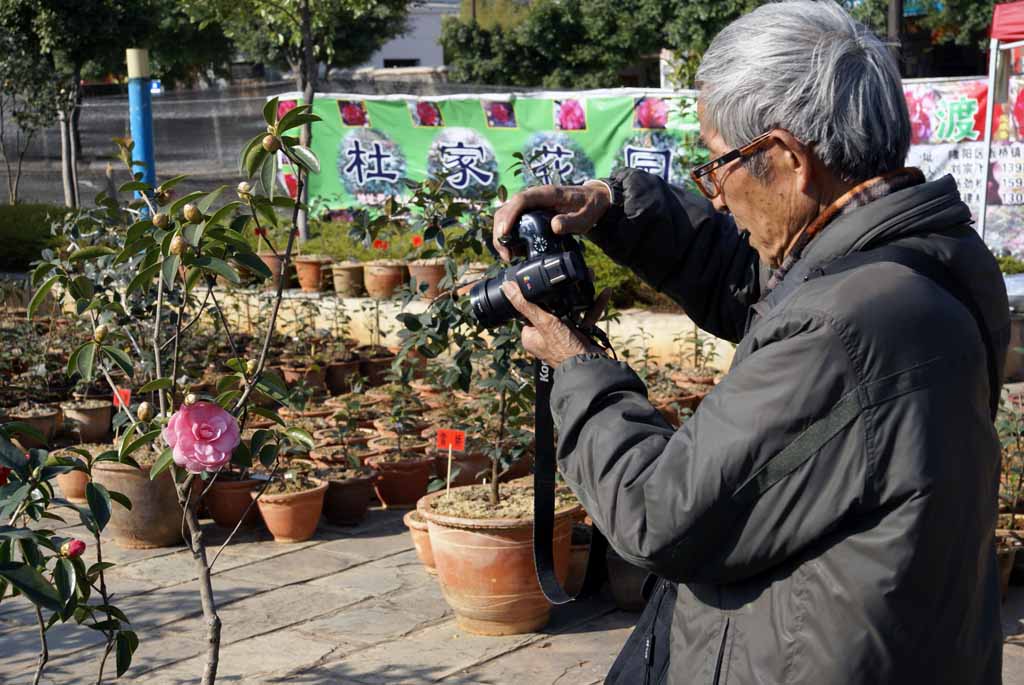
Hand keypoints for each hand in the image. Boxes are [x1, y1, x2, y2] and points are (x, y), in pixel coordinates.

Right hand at [492, 181, 610, 260]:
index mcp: (546, 194)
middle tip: (506, 254)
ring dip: (501, 237)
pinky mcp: (529, 216)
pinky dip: (508, 239)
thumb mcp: (584, 216)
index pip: (521, 200)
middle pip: (506, 209)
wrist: (592, 202)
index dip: (510, 215)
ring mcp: (529, 207)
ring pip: (505, 217)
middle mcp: (533, 198)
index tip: (505, 232)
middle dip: (500, 231)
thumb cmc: (588, 207)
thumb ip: (571, 221)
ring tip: (508, 256)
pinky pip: (512, 224)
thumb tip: (554, 226)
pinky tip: (514, 253)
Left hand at [500, 281, 612, 367]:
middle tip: (566, 280)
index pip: (528, 311)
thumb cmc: (563, 349)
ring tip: (587, 280)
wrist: (589, 365)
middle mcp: (545, 336)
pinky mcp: (578, 335)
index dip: (534, 298)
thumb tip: (507, 287)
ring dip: (579, 297)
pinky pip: (584, 316)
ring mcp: (562, 335)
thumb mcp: (543, 323)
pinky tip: (602, 294)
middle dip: (560, 294)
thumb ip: (525, 305)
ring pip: (570, 310)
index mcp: (531, 335)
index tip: (541, 283)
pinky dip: (593, 306)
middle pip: (550, 309)